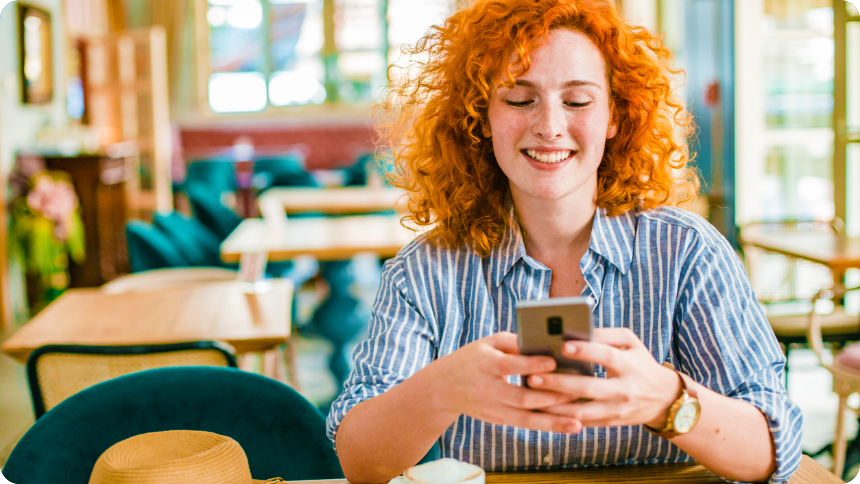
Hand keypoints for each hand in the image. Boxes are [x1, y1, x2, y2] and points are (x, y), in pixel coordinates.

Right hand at [430, 332, 581, 432]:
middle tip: (578, 391)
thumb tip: (547, 341)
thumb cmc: (473, 358)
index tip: (554, 361)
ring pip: (525, 418)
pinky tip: (568, 427)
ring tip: (578, 420)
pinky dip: (547, 426)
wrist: (443, 388)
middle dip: (550, 396)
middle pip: (521, 397)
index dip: (531, 364)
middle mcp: (489, 389)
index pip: (509, 365)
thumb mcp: (487, 343)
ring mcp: (493, 408)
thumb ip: (514, 342)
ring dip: (553, 420)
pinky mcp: (498, 420)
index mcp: (485, 364)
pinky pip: (525, 425)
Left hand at [526, 328, 680, 428]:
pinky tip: (542, 410)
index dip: (585, 350)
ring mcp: (617, 409)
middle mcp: (624, 389)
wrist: (663, 398)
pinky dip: (562, 418)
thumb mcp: (631, 343)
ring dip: (555, 406)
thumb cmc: (640, 362)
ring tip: (532, 396)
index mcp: (629, 364)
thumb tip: (577, 329)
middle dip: (559, 383)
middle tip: (533, 376)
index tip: (563, 345)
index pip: (607, 356)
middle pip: (589, 387)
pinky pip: (583, 422)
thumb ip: (606, 335)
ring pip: (582, 412)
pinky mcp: (610, 423)